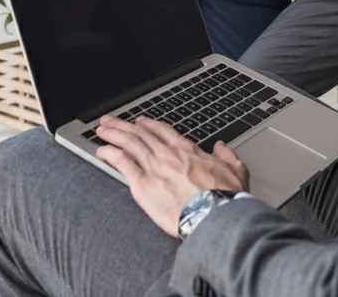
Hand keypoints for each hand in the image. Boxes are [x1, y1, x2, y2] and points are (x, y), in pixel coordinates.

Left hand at [95, 115, 249, 237]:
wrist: (216, 215)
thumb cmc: (226, 198)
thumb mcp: (236, 170)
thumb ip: (227, 156)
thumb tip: (222, 147)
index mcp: (188, 150)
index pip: (163, 132)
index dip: (149, 125)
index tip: (140, 122)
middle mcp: (168, 154)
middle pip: (140, 133)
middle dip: (123, 125)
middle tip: (110, 121)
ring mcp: (154, 167)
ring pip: (128, 143)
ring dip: (113, 134)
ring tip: (101, 130)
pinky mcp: (142, 184)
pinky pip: (122, 163)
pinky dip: (110, 154)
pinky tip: (101, 150)